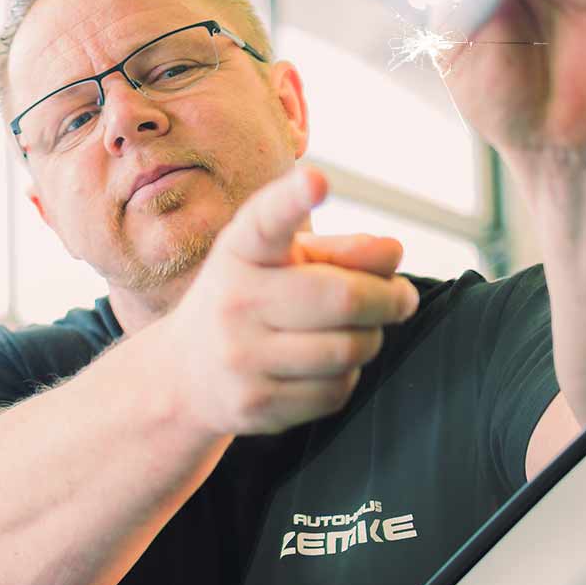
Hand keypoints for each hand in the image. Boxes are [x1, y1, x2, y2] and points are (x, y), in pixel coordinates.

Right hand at [161, 167, 419, 436]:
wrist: (185, 373)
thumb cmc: (251, 300)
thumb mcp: (282, 262)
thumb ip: (340, 250)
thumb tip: (392, 253)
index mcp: (240, 251)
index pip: (266, 221)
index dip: (293, 200)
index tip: (317, 180)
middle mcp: (233, 301)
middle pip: (344, 298)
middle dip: (388, 299)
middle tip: (400, 298)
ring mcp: (240, 357)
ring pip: (348, 350)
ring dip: (369, 340)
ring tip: (355, 333)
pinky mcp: (255, 405)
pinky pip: (335, 391)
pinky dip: (344, 377)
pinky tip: (322, 367)